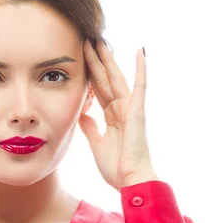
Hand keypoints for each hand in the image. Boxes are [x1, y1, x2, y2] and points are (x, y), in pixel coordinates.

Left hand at [78, 40, 155, 191]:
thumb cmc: (116, 167)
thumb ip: (90, 126)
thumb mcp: (96, 143)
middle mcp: (122, 110)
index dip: (89, 74)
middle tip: (87, 41)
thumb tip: (82, 113)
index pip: (98, 90)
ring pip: (117, 78)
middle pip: (105, 80)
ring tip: (101, 41)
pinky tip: (140, 51)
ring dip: (109, 60)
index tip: (81, 58)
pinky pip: (140, 86)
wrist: (130, 181)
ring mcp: (131, 109)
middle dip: (96, 61)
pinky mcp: (138, 112)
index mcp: (112, 117)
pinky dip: (141, 69)